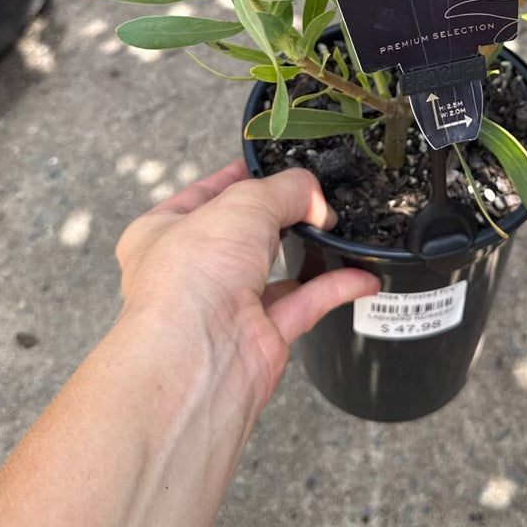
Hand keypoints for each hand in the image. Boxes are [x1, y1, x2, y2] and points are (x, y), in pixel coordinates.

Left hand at [115, 161, 378, 407]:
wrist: (196, 363)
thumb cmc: (191, 278)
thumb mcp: (243, 204)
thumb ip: (287, 191)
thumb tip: (316, 203)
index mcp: (163, 232)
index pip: (205, 193)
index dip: (241, 176)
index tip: (277, 163)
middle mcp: (192, 269)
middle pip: (245, 230)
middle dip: (281, 214)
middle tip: (317, 195)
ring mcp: (226, 305)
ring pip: (276, 269)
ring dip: (310, 249)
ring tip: (339, 227)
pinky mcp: (260, 336)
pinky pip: (304, 303)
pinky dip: (335, 287)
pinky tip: (363, 274)